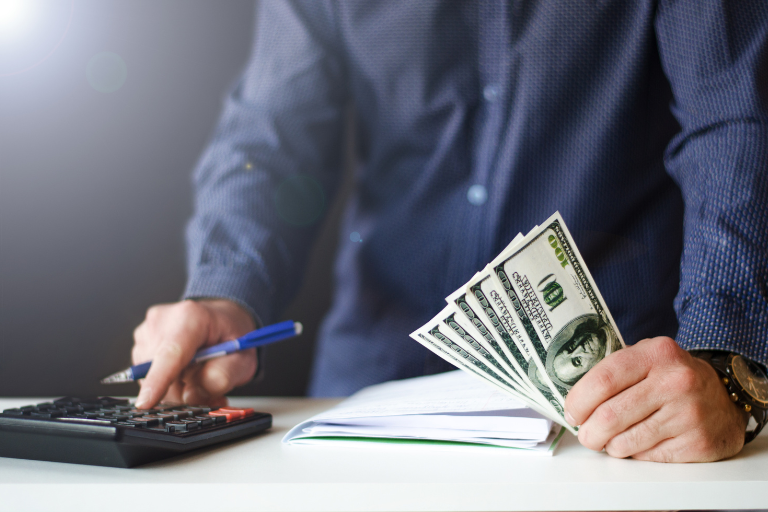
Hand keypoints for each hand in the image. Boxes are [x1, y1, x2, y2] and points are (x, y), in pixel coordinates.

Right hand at [131, 299, 257, 408]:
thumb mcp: (243, 360)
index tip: (146, 402)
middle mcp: (163, 320)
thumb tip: (191, 395)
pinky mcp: (140, 342)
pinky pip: (147, 375)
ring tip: (198, 376)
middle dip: (182, 389)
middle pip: (161, 373)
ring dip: (175, 387)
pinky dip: (166, 382)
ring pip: (151, 378)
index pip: (171, 353)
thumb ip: (222, 377)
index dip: (157, 380)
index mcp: (192, 317)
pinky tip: (185, 374)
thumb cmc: (231, 335)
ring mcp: (147, 330)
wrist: (222, 320)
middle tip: (207, 387)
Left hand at [564, 336, 748, 461]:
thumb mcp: (648, 358)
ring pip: (625, 441)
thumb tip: (574, 401)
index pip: (603, 380)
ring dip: (609, 446)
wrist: (725, 398)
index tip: (572, 413)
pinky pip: (647, 456)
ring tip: (611, 440)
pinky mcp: (697, 442)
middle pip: (610, 416)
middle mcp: (675, 381)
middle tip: (586, 435)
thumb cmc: (672, 378)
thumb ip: (613, 371)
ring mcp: (688, 413)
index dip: (578, 401)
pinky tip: (639, 443)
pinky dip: (634, 454)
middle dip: (589, 432)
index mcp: (656, 354)